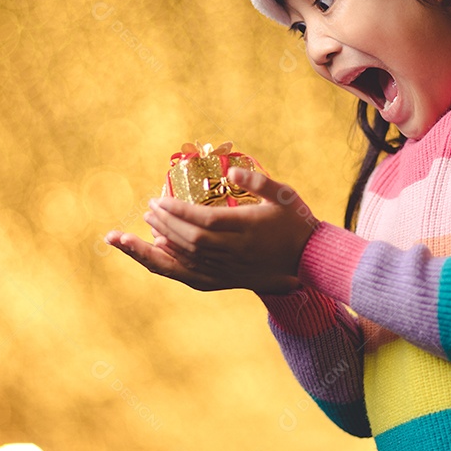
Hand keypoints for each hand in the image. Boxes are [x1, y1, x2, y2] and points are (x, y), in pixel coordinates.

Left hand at [106, 167, 319, 292]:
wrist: (308, 260)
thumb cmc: (296, 222)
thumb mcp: (283, 194)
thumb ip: (258, 180)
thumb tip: (231, 170)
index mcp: (248, 228)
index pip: (205, 221)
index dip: (178, 211)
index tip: (160, 200)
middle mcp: (235, 252)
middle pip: (191, 240)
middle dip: (165, 223)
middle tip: (149, 208)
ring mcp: (229, 269)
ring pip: (187, 260)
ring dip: (160, 244)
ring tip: (141, 228)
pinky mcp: (225, 280)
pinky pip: (191, 277)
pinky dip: (170, 266)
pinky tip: (155, 253)